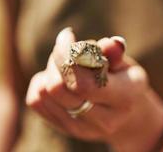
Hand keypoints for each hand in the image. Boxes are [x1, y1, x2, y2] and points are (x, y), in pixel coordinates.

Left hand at [26, 28, 162, 151]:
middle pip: (57, 88)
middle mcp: (101, 120)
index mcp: (122, 100)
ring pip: (43, 93)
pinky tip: (59, 79)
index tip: (67, 35)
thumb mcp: (127, 65)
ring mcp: (79, 128)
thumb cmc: (125, 82)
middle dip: (57, 60)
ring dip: (50, 70)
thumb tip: (110, 43)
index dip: (67, 55)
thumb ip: (116, 54)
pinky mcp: (63, 127)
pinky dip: (41, 83)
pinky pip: (35, 100)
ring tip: (66, 64)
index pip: (83, 83)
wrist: (126, 117)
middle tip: (68, 49)